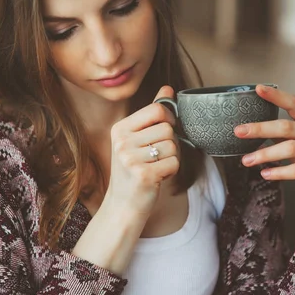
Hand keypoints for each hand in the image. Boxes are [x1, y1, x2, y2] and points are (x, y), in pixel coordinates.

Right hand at [103, 86, 179, 217]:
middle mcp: (122, 142)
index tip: (162, 134)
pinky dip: (171, 171)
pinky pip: (174, 162)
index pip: (157, 109)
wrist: (123, 206)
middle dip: (169, 143)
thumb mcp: (137, 139)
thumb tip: (168, 88)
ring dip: (171, 158)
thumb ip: (152, 114)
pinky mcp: (143, 175)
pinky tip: (157, 177)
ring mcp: (131, 159)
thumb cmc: (133, 171)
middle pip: (168, 128)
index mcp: (120, 129)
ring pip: (173, 145)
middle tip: (155, 157)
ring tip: (155, 167)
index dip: (168, 120)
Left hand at [234, 85, 294, 209]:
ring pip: (291, 148)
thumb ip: (281, 135)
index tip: (258, 89)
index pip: (294, 103)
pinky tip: (265, 174)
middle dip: (260, 129)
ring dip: (265, 154)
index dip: (276, 96)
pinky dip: (280, 172)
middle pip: (287, 127)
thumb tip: (250, 129)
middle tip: (238, 132)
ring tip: (246, 161)